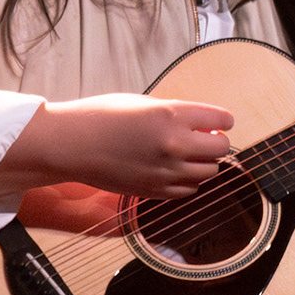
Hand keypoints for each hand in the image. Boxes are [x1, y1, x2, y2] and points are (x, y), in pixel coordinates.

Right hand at [0, 93, 233, 198]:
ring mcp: (167, 172)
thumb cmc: (102, 115)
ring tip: (190, 155)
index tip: (218, 122)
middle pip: (221, 149)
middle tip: (206, 138)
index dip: (223, 120)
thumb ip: (175, 114)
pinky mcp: (155, 192)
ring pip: (209, 172)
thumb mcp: (144, 103)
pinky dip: (189, 181)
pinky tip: (176, 171)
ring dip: (204, 162)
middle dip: (217, 142)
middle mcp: (175, 145)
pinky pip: (189, 191)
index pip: (222, 120)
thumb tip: (201, 125)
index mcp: (173, 115)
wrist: (72, 145)